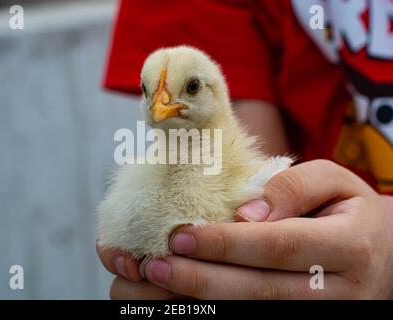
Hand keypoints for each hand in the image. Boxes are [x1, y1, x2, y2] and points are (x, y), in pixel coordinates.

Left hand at [97, 160, 392, 298]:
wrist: (380, 254)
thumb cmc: (348, 212)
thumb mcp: (334, 181)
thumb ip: (293, 186)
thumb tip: (248, 211)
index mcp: (347, 247)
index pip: (278, 245)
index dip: (227, 243)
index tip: (181, 234)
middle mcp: (336, 292)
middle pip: (259, 290)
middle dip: (200, 280)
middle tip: (154, 265)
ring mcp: (320, 316)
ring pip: (252, 312)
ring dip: (198, 301)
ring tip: (155, 283)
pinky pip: (252, 318)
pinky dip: (214, 309)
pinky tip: (180, 297)